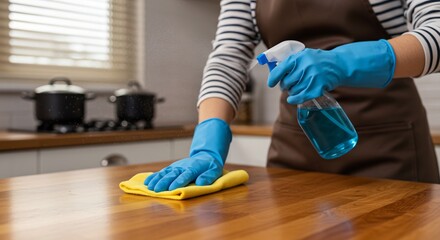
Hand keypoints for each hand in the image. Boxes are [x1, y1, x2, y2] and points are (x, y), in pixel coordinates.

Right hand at [144, 118, 231, 191]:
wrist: (205, 156)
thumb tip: (201, 183)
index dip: (178, 181)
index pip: (185, 175)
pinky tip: (147, 182)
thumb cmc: (210, 166)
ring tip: (149, 187)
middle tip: (157, 190)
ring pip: (165, 173)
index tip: (172, 189)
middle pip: (172, 174)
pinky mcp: (172, 168)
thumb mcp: (215, 171)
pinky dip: (154, 176)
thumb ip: (208, 177)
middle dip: (164, 182)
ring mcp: (176, 166)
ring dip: (157, 180)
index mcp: (194, 168)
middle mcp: (183, 166)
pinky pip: (162, 172)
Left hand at [267, 40, 395, 103]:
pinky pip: (301, 97)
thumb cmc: (318, 61)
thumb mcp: (304, 56)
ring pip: (293, 90)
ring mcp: (312, 77)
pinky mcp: (318, 87)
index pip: (280, 70)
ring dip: (292, 92)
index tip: (271, 84)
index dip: (273, 78)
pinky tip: (292, 99)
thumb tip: (275, 74)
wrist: (339, 65)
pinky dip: (295, 99)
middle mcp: (304, 66)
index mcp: (298, 57)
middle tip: (288, 85)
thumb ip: (291, 63)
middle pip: (286, 82)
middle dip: (285, 86)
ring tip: (297, 88)